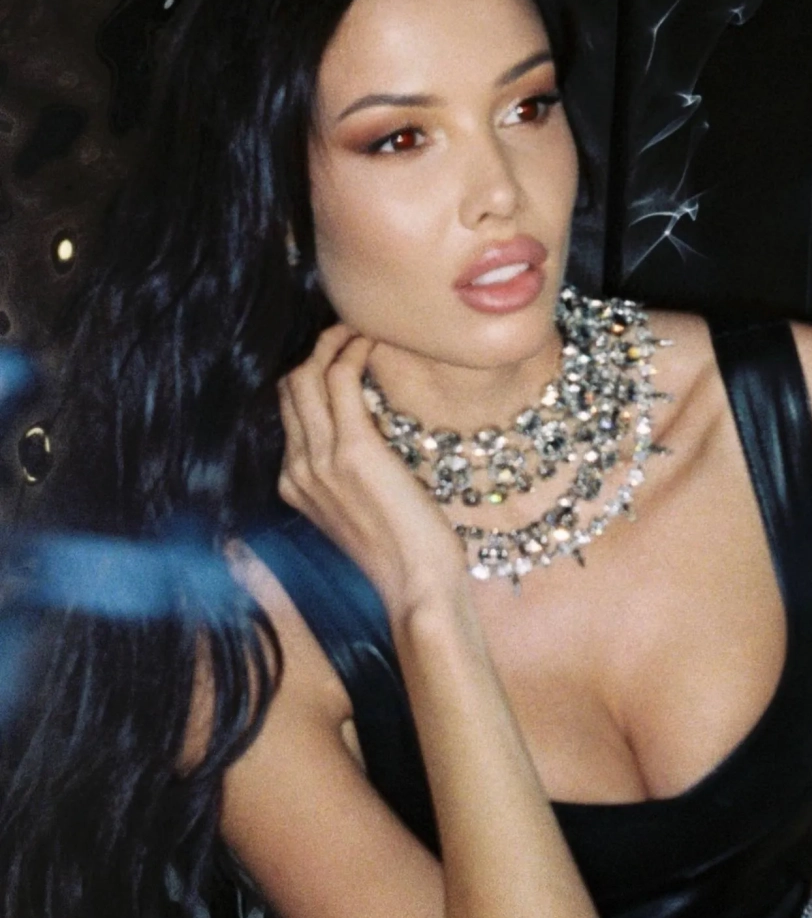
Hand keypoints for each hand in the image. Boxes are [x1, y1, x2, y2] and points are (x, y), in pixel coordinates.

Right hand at [278, 325, 466, 614]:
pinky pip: (341, 378)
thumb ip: (348, 477)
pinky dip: (354, 350)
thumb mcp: (361, 512)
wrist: (416, 588)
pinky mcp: (353, 450)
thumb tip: (366, 439)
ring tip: (362, 329)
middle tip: (351, 330)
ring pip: (309, 375)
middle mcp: (298, 468)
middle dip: (317, 349)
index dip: (311, 372)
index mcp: (295, 483)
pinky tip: (375, 342)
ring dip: (334, 341)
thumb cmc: (403, 555)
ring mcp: (321, 459)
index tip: (340, 352)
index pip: (289, 409)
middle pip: (291, 386)